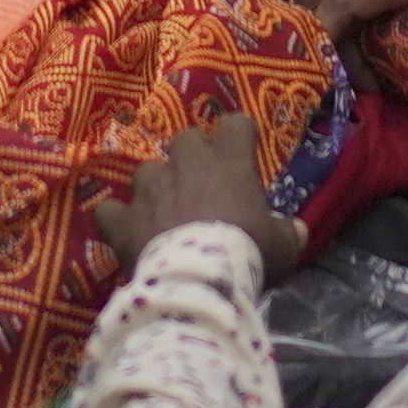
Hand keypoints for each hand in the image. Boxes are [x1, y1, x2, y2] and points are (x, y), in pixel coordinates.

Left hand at [110, 115, 287, 275]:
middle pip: (186, 139)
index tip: (244, 148)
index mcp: (228, 163)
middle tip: (203, 183)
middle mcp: (185, 165)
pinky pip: (111, 210)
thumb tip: (297, 230)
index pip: (235, 124)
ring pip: (147, 170)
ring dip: (157, 186)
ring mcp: (149, 190)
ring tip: (164, 210)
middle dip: (193, 156)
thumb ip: (288, 232)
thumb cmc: (246, 255)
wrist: (199, 282)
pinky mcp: (123, 219)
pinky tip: (125, 230)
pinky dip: (118, 218)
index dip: (239, 134)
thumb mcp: (282, 247)